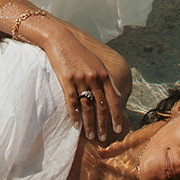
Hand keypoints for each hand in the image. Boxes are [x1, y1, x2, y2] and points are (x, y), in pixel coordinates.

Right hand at [33, 22, 125, 141]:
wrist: (61, 40)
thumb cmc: (80, 54)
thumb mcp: (98, 64)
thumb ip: (109, 81)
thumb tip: (119, 97)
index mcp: (104, 74)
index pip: (113, 100)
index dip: (116, 116)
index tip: (118, 130)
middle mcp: (94, 77)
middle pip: (101, 106)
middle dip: (103, 124)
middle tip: (103, 139)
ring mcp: (81, 79)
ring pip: (87, 106)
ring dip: (90, 123)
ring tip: (91, 136)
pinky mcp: (67, 80)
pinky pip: (72, 101)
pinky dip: (75, 115)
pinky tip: (76, 126)